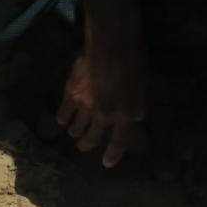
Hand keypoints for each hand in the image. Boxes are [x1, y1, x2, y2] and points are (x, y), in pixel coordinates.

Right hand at [56, 49, 145, 167]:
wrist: (111, 44)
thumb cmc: (134, 61)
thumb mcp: (144, 84)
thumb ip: (138, 104)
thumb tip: (137, 117)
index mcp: (125, 114)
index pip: (118, 141)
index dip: (112, 154)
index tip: (107, 163)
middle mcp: (104, 116)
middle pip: (92, 138)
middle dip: (87, 145)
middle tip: (84, 145)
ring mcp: (85, 107)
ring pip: (76, 129)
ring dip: (75, 132)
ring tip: (74, 132)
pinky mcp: (71, 95)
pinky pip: (63, 114)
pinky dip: (62, 119)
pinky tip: (62, 120)